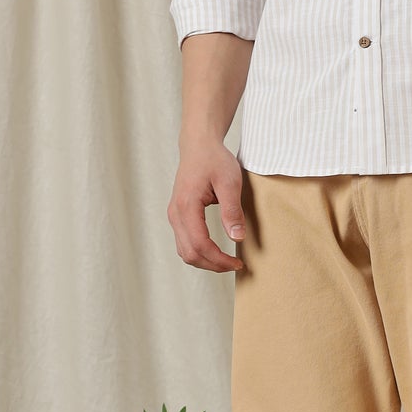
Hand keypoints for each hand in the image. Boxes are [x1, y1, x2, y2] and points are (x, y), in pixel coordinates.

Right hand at [167, 138, 247, 272]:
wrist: (199, 145)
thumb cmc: (214, 160)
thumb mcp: (229, 182)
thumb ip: (232, 211)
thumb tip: (237, 238)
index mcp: (187, 206)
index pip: (200, 244)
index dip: (219, 259)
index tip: (238, 263)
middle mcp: (175, 214)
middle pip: (189, 254)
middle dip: (213, 265)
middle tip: (234, 265)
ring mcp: (174, 215)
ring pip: (184, 252)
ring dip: (205, 262)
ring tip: (226, 262)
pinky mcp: (178, 216)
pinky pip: (184, 243)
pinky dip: (199, 253)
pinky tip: (215, 252)